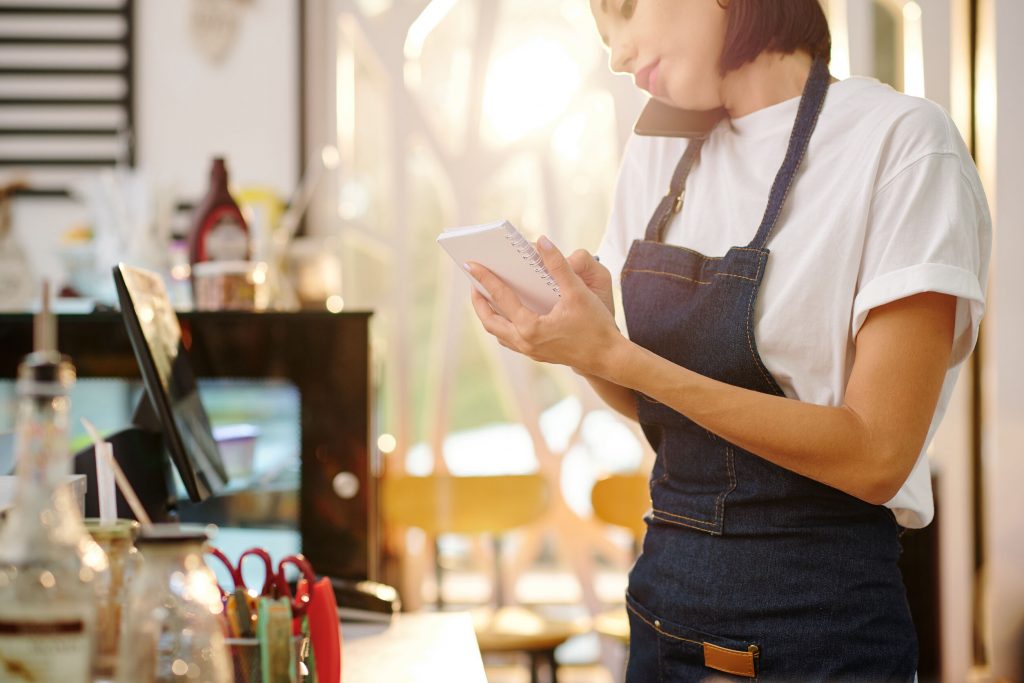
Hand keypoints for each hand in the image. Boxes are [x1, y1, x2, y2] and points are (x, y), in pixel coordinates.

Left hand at [467, 235, 622, 376]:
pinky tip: (508, 313)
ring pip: (498, 333)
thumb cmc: (596, 326)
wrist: (610, 358)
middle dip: (478, 301)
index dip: (485, 278)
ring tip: (485, 297)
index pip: (500, 298)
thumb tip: (542, 241)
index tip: (471, 264)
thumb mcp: (577, 292)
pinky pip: (510, 340)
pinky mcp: (538, 355)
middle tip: (473, 282)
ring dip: (489, 315)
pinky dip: (503, 325)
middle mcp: (525, 342)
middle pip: (490, 321)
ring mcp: (530, 352)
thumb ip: (558, 265)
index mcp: (530, 327)